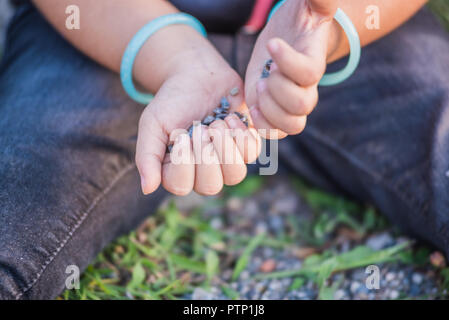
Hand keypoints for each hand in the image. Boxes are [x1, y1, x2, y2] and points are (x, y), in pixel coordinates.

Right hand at [136, 44, 260, 195]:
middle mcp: (203, 173)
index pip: (181, 186)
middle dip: (206, 153)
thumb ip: (147, 157)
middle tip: (200, 127)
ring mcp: (227, 161)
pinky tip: (230, 117)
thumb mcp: (152, 125)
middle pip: (211, 186)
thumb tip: (147, 189)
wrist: (197, 75)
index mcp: (177, 171)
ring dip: (225, 145)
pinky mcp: (245, 146)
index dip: (184, 161)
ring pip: (236, 174)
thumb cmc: (171, 102)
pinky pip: (252, 153)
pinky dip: (241, 133)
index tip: (182, 134)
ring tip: (216, 123)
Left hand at [245, 0, 337, 138]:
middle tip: (265, 74)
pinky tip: (252, 105)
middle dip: (278, 90)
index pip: (309, 73)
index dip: (290, 63)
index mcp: (313, 62)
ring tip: (259, 88)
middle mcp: (306, 88)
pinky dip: (261, 125)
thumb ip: (319, 0)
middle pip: (303, 104)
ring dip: (269, 111)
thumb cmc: (297, 22)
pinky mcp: (273, 112)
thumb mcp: (307, 6)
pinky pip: (274, 133)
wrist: (287, 41)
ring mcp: (289, 104)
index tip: (272, 44)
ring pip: (291, 125)